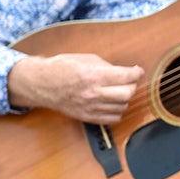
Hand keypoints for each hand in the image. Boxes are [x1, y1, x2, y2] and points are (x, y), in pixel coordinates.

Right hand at [7, 53, 143, 123]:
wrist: (42, 84)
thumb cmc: (62, 68)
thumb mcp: (87, 59)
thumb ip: (107, 67)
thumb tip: (124, 72)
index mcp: (93, 76)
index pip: (126, 76)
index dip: (136, 72)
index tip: (137, 71)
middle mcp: (93, 93)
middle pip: (127, 94)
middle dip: (132, 85)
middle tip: (129, 80)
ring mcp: (90, 107)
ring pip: (122, 107)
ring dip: (124, 98)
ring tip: (118, 90)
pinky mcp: (87, 117)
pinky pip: (112, 119)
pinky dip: (117, 111)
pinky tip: (113, 103)